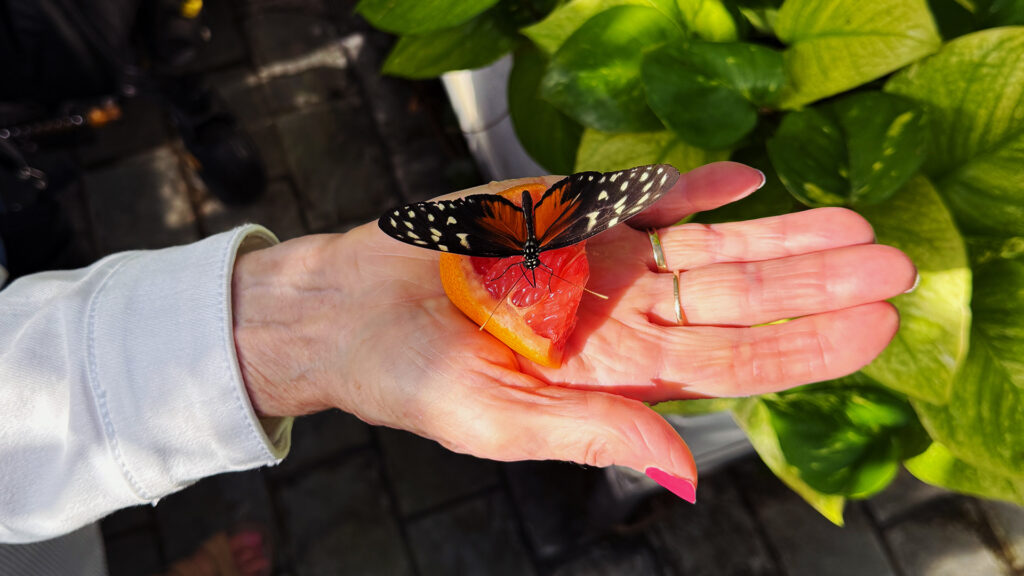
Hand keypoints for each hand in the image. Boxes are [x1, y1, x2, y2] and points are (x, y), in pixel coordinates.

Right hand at [231, 162, 915, 499]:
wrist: (344, 306)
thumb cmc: (408, 375)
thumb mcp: (494, 421)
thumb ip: (590, 433)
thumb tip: (683, 472)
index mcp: (611, 374)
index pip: (728, 365)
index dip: (801, 349)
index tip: (870, 331)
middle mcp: (622, 317)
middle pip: (736, 301)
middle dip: (815, 287)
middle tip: (894, 268)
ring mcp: (600, 261)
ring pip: (707, 249)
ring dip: (778, 238)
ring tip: (851, 228)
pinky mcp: (567, 214)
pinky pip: (642, 198)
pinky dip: (693, 188)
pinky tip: (746, 183)